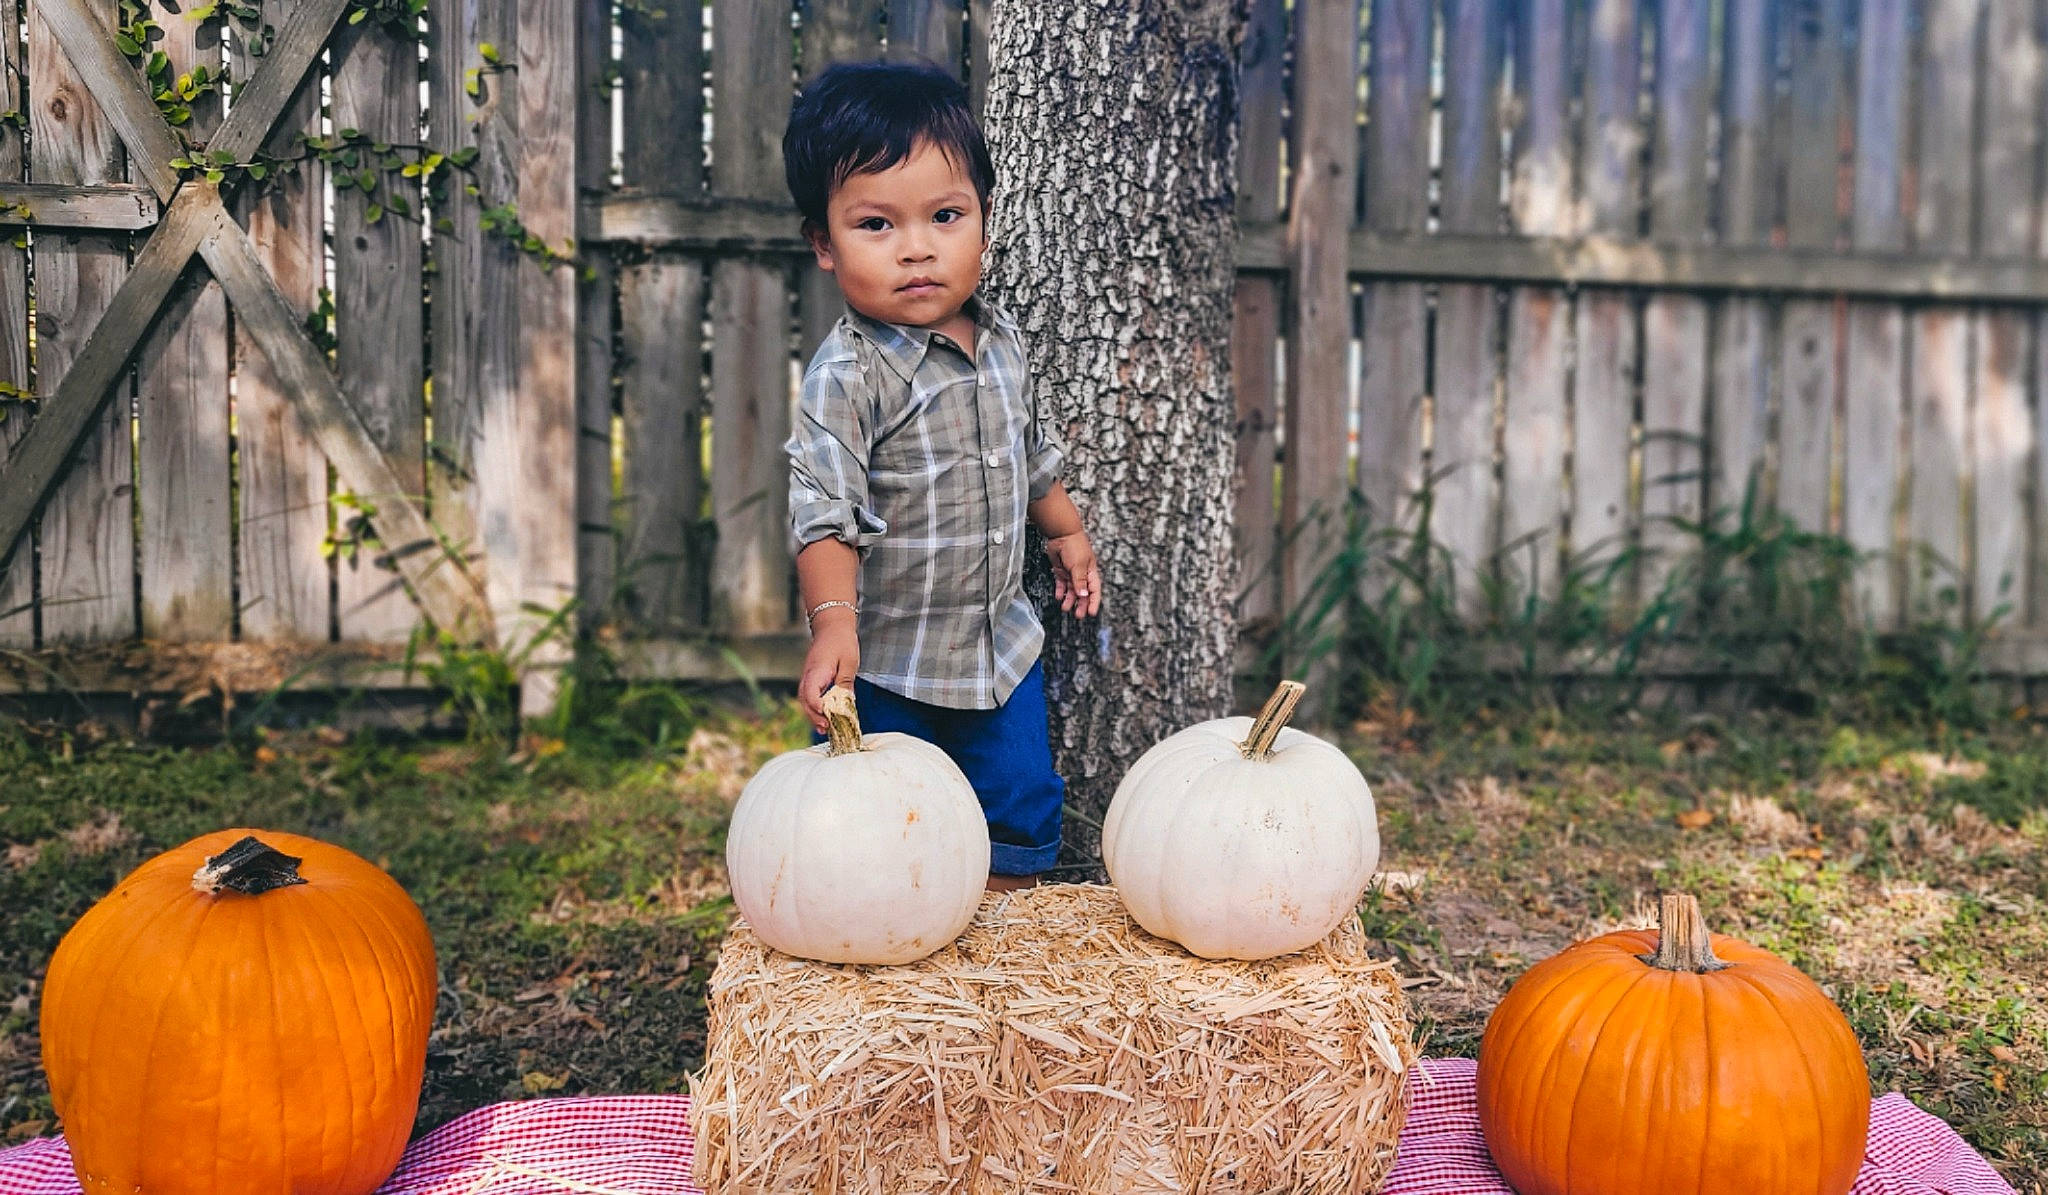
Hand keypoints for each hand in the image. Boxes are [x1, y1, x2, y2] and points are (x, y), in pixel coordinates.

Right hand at [798, 614, 858, 733]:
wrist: (831, 625)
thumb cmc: (841, 641)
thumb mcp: (849, 663)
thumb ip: (845, 684)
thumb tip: (846, 703)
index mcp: (817, 671)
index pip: (811, 694)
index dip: (818, 708)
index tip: (827, 717)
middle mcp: (808, 675)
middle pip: (805, 701)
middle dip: (814, 717)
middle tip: (826, 728)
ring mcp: (808, 676)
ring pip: (805, 700)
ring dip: (813, 714)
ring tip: (824, 728)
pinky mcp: (812, 677)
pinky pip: (809, 695)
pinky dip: (814, 707)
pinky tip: (824, 715)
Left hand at [1043, 531, 1100, 617]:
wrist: (1061, 534)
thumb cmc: (1075, 545)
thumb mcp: (1079, 565)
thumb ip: (1080, 581)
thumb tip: (1083, 595)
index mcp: (1090, 573)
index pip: (1094, 591)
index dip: (1093, 602)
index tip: (1091, 613)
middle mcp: (1082, 574)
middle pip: (1083, 593)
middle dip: (1081, 604)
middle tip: (1078, 615)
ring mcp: (1071, 573)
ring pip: (1071, 590)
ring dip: (1069, 599)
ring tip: (1065, 608)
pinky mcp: (1061, 570)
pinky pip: (1061, 584)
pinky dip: (1060, 591)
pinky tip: (1058, 596)